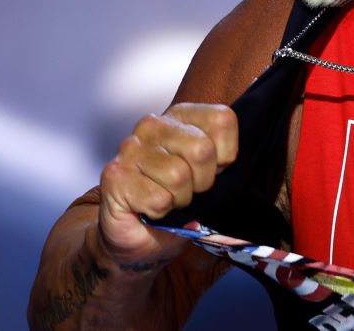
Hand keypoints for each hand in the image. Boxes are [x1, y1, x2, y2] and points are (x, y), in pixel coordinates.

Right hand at [96, 103, 238, 267]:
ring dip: (180, 199)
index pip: (222, 120)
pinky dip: (161, 212)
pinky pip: (158, 198)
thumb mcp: (213, 175)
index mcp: (182, 116)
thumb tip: (238, 165)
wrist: (141, 237)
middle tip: (188, 191)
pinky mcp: (115, 175)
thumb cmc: (180, 202)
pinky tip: (149, 209)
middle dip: (202, 182)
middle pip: (202, 149)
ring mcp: (130, 148)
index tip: (213, 170)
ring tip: (168, 199)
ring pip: (178, 176)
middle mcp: (153, 124)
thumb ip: (228, 160)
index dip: (226, 155)